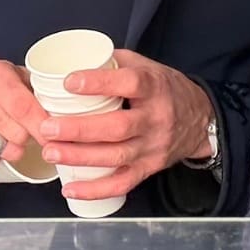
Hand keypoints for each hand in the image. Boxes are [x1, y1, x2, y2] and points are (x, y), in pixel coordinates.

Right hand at [0, 60, 51, 181]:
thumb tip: (62, 114)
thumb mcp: (11, 73)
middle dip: (28, 136)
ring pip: (5, 153)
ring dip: (11, 149)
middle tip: (22, 128)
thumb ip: (35, 88)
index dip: (43, 125)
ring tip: (2, 133)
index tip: (56, 135)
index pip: (23, 108)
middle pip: (17, 135)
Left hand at [35, 50, 214, 201]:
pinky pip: (123, 183)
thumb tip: (74, 60)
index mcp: (155, 87)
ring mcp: (154, 147)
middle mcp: (156, 119)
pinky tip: (70, 188)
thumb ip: (114, 63)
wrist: (200, 119)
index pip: (130, 83)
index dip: (99, 83)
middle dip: (80, 130)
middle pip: (118, 127)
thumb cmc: (166, 89)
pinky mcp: (150, 167)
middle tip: (48, 127)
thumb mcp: (148, 67)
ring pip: (117, 156)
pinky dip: (96, 189)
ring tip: (52, 152)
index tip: (69, 82)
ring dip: (81, 157)